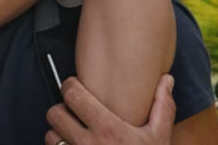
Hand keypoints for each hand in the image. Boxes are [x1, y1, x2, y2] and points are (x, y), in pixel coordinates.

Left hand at [45, 74, 174, 144]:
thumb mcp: (159, 138)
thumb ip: (162, 107)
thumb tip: (166, 79)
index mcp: (108, 129)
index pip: (72, 94)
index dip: (71, 86)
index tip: (76, 86)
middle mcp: (88, 144)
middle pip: (54, 113)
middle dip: (62, 109)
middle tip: (73, 110)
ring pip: (51, 136)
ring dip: (58, 132)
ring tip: (73, 132)